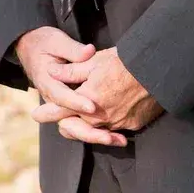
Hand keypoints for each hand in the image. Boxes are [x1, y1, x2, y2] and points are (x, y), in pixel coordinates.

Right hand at [14, 27, 124, 145]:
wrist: (31, 48)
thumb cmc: (44, 43)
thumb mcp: (57, 41)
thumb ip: (73, 50)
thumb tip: (89, 52)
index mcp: (48, 84)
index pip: (62, 97)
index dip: (77, 103)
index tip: (93, 107)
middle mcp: (53, 100)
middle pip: (68, 123)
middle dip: (89, 131)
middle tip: (109, 136)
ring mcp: (61, 106)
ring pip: (75, 128)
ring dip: (95, 135)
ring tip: (116, 139)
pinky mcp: (69, 107)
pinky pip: (81, 123)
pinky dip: (96, 130)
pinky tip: (115, 135)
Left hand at [31, 46, 163, 141]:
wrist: (157, 69)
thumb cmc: (125, 61)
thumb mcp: (95, 61)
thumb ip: (71, 70)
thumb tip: (51, 72)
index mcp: (87, 99)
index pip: (60, 110)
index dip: (46, 113)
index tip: (36, 114)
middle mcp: (99, 117)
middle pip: (74, 127)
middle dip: (65, 123)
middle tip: (60, 118)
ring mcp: (115, 124)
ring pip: (92, 131)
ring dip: (84, 126)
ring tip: (80, 119)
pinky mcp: (130, 125)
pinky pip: (112, 130)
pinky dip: (105, 127)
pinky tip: (105, 117)